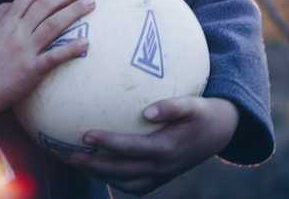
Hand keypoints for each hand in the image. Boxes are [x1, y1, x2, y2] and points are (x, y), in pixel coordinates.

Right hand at [0, 0, 94, 135]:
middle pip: (45, 4)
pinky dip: (70, 49)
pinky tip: (86, 43)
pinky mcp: (31, 70)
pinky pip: (54, 57)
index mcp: (6, 20)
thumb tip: (12, 2)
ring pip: (52, 24)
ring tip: (91, 3)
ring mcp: (24, 50)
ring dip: (74, 11)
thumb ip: (0, 15)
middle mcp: (16, 31)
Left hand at [66, 96, 239, 195]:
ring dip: (98, 174)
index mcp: (168, 149)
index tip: (85, 134)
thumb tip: (146, 111)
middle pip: (121, 172)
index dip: (108, 143)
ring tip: (74, 161)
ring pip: (124, 183)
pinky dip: (112, 179)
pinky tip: (93, 165)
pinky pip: (133, 185)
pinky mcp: (160, 179)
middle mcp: (162, 167)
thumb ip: (172, 106)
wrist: (221, 133)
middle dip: (93, 165)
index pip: (132, 149)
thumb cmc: (203, 112)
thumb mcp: (194, 104)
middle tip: (67, 154)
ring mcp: (161, 176)